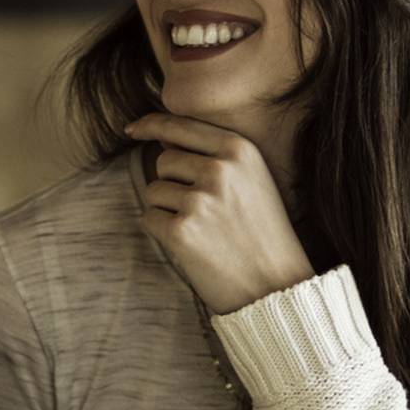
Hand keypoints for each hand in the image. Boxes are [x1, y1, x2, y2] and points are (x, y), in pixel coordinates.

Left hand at [125, 114, 313, 313]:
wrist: (276, 285)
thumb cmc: (262, 232)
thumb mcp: (252, 180)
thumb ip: (213, 154)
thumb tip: (163, 137)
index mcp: (239, 149)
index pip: (180, 125)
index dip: (151, 125)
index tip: (132, 129)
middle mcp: (219, 169)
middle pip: (164, 161)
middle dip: (173, 183)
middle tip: (205, 212)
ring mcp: (199, 200)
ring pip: (154, 191)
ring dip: (168, 210)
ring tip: (204, 230)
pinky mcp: (181, 231)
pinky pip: (149, 219)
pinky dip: (163, 233)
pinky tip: (193, 246)